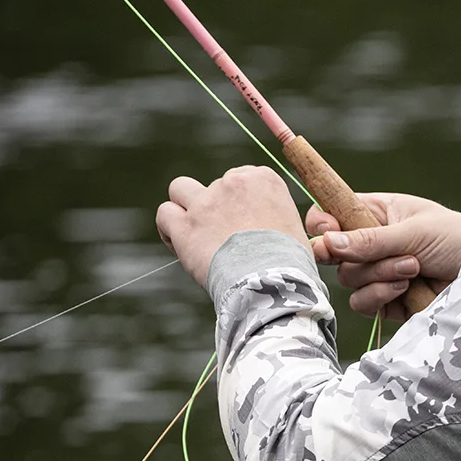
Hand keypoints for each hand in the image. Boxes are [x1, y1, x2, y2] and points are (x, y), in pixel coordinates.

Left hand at [156, 165, 310, 287]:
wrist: (272, 283)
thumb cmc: (291, 265)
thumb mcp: (295, 231)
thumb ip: (277, 219)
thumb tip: (268, 228)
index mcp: (263, 179)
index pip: (241, 178)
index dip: (240, 203)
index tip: (245, 225)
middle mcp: (232, 183)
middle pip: (214, 186)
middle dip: (216, 208)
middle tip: (225, 239)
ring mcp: (206, 203)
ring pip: (181, 189)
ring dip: (185, 207)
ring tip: (195, 233)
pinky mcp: (185, 226)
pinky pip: (165, 214)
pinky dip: (169, 228)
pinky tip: (180, 244)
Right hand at [305, 193, 460, 318]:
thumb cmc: (456, 239)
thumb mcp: (413, 232)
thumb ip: (370, 240)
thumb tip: (327, 242)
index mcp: (375, 214)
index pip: (331, 216)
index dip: (322, 225)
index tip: (327, 231)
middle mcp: (371, 245)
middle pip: (335, 255)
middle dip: (363, 257)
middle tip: (395, 254)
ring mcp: (378, 275)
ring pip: (349, 282)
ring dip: (379, 276)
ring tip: (413, 268)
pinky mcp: (387, 303)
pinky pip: (364, 304)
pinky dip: (382, 296)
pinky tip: (407, 289)